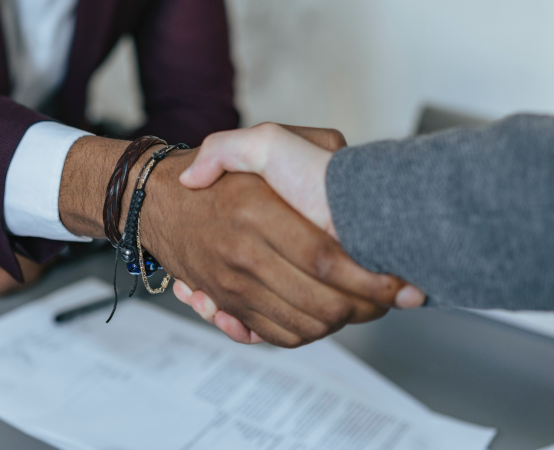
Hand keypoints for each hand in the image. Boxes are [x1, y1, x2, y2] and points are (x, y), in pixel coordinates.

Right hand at [60, 137, 417, 347]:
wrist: (156, 203)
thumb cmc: (216, 178)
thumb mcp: (255, 140)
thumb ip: (298, 141)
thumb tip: (337, 159)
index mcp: (258, 213)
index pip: (325, 259)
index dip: (369, 279)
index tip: (397, 282)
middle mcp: (244, 254)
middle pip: (321, 302)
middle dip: (366, 309)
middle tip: (390, 300)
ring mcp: (233, 285)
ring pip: (303, 326)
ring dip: (342, 324)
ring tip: (365, 308)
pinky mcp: (227, 303)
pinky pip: (275, 335)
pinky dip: (307, 334)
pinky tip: (325, 317)